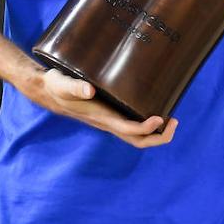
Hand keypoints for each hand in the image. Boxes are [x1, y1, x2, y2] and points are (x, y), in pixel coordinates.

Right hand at [23, 68, 178, 148]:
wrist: (48, 90)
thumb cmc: (57, 85)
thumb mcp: (63, 82)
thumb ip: (75, 86)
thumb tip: (90, 91)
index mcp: (101, 118)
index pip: (128, 130)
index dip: (146, 128)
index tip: (160, 117)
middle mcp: (107, 123)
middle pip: (137, 141)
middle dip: (158, 137)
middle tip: (175, 121)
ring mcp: (109, 121)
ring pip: (136, 137)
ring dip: (156, 133)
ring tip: (172, 118)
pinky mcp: (110, 114)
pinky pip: (132, 126)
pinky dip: (147, 125)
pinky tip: (155, 109)